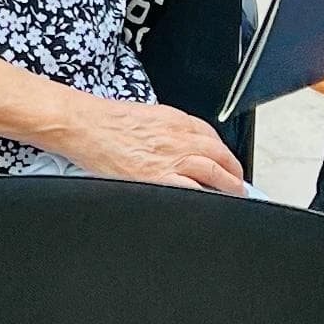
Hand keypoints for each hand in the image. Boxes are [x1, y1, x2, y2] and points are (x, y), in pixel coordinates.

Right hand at [43, 95, 249, 191]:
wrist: (84, 125)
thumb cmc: (104, 121)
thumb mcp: (144, 116)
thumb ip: (165, 130)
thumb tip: (173, 145)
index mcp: (176, 120)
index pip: (212, 136)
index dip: (224, 152)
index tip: (226, 162)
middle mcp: (180, 137)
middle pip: (221, 155)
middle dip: (235, 171)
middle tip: (239, 183)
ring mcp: (172, 159)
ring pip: (216, 173)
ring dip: (230, 186)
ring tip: (234, 196)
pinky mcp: (159, 178)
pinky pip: (195, 192)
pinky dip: (209, 199)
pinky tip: (213, 207)